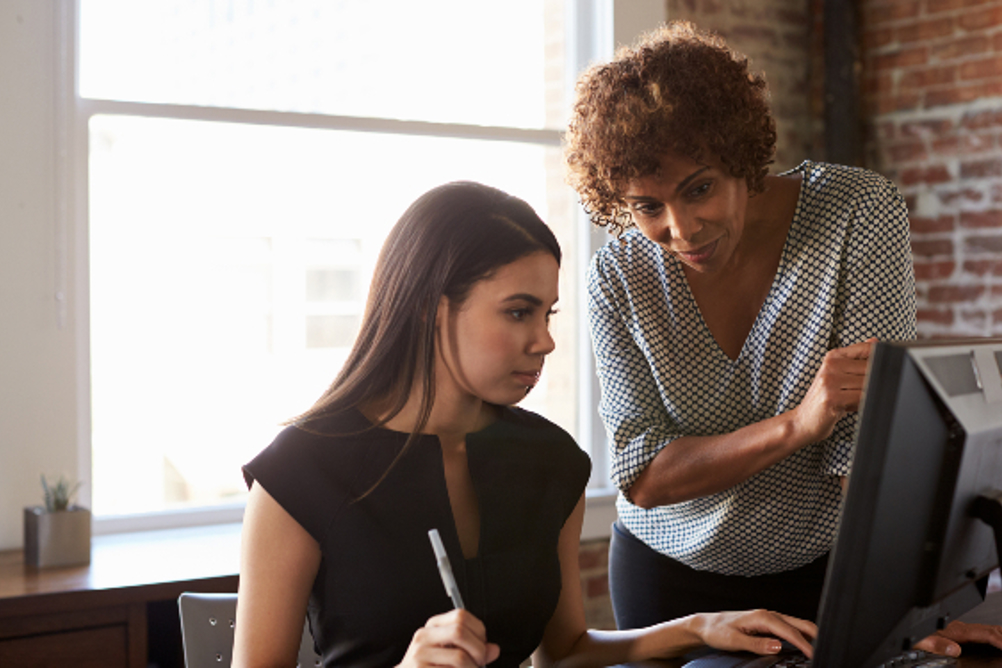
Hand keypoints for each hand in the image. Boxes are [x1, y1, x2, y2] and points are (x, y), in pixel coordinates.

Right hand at [397, 609, 500, 667]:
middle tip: (480, 662)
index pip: (461, 615)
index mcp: (433, 627)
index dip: (478, 631)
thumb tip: (494, 650)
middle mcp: (424, 637)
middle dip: (478, 650)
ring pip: (459, 657)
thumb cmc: (429, 667)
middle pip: (459, 631)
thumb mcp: (449, 653)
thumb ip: (472, 650)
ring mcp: (419, 655)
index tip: (483, 645)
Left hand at [690, 609, 817, 658]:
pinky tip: (806, 645)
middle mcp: (768, 615)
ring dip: (810, 635)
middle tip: (827, 651)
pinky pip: (790, 628)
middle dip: (816, 636)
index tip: (814, 654)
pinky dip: (801, 635)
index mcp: (762, 617)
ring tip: (821, 648)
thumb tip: (777, 647)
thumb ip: (756, 644)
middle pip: (800, 624)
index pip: (790, 631)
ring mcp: (769, 618)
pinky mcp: (768, 624)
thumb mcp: (734, 640)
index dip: (805, 644)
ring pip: (797, 625)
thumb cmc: (718, 631)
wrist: (706, 625)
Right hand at [792, 338, 875, 443]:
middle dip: (874, 382)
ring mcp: (830, 381)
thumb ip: (856, 359)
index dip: (879, 360)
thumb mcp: (837, 375)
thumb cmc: (823, 399)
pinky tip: (851, 407)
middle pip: (870, 368)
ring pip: (868, 383)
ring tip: (853, 400)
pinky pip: (861, 398)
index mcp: (833, 357)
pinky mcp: (832, 398)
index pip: (866, 349)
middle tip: (860, 392)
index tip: (879, 372)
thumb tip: (875, 341)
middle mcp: (830, 366)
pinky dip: (862, 404)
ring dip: (868, 395)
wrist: (803, 421)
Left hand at [913, 621, 1001, 656]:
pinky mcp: (959, 634)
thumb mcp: (922, 642)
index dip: (1000, 639)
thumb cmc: (914, 637)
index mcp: (956, 631)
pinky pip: (982, 634)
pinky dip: (994, 637)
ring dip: (1001, 635)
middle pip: (990, 629)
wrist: (905, 630)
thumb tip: (955, 650)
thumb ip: (938, 645)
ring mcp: (960, 630)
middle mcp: (960, 629)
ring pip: (987, 630)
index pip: (985, 634)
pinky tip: (997, 642)